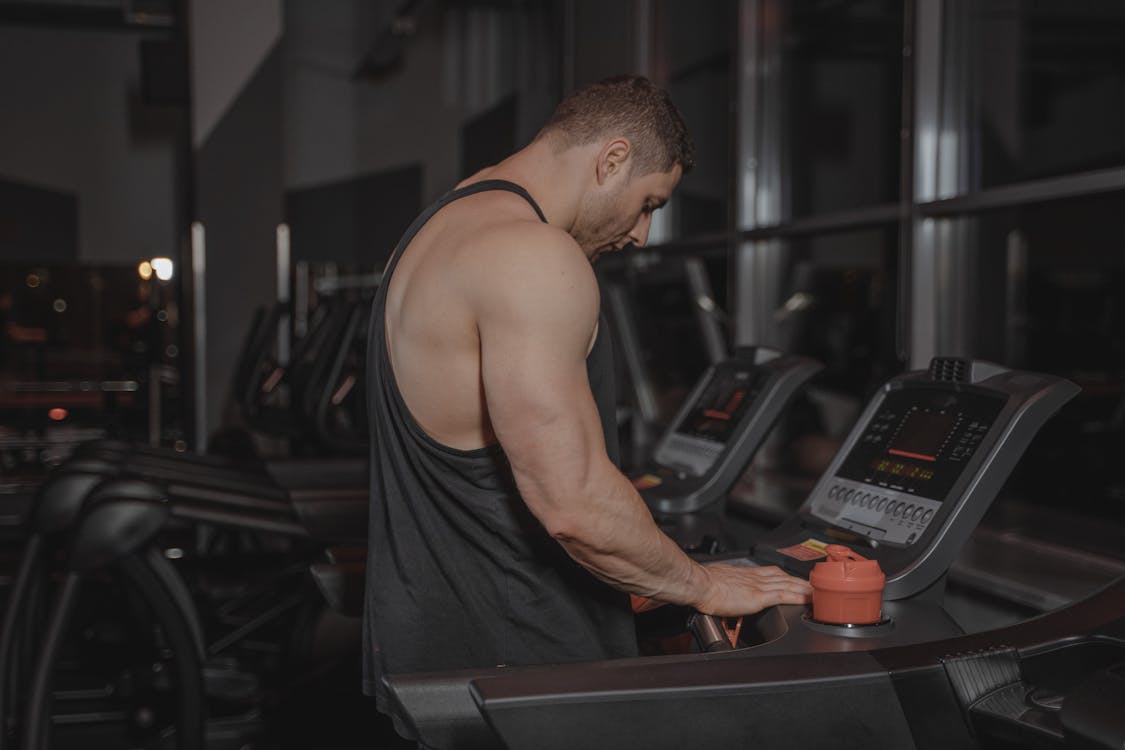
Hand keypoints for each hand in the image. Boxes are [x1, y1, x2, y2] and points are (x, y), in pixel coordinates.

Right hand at [692, 563, 812, 616]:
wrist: (700, 584)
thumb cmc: (704, 583)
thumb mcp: (719, 579)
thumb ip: (727, 585)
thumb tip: (724, 591)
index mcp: (746, 574)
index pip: (772, 573)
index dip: (786, 576)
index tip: (796, 579)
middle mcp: (756, 577)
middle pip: (786, 577)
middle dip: (802, 581)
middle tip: (817, 585)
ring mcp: (759, 586)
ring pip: (789, 585)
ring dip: (806, 589)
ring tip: (819, 593)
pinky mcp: (759, 597)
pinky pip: (785, 596)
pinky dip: (799, 597)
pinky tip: (808, 600)